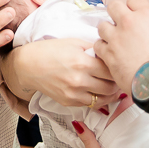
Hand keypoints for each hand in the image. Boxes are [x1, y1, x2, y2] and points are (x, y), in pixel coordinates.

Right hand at [2, 38, 119, 107]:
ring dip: (110, 94)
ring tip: (114, 87)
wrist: (28, 65)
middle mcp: (79, 80)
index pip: (110, 70)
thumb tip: (109, 51)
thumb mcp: (73, 42)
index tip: (121, 65)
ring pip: (102, 99)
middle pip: (109, 87)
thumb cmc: (49, 50)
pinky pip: (90, 105)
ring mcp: (73, 94)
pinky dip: (98, 100)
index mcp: (82, 62)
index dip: (118, 68)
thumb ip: (93, 48)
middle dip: (117, 82)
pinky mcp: (68, 102)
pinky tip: (100, 93)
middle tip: (120, 77)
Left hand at [94, 0, 148, 96]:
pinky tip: (110, 54)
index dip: (133, 8)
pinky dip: (103, 49)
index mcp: (147, 14)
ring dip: (107, 32)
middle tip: (121, 26)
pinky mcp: (108, 53)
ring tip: (114, 42)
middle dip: (116, 15)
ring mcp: (116, 37)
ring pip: (102, 26)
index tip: (134, 15)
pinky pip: (98, 45)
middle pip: (114, 6)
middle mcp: (129, 21)